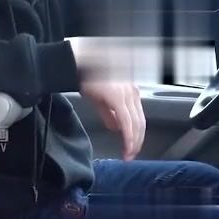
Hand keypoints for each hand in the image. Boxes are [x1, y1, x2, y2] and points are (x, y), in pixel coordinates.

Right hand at [70, 38, 144, 160]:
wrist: (77, 64)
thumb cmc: (87, 77)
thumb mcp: (100, 98)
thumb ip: (109, 114)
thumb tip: (116, 129)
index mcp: (130, 92)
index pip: (139, 118)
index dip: (137, 136)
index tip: (132, 149)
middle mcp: (132, 92)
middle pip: (141, 123)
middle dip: (137, 141)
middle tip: (130, 155)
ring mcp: (126, 94)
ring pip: (136, 124)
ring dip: (133, 141)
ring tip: (128, 153)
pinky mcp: (117, 97)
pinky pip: (126, 121)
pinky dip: (128, 135)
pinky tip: (125, 144)